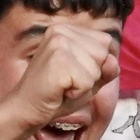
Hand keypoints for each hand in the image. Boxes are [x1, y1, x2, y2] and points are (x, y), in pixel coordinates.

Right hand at [5, 17, 120, 134]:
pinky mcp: (58, 59)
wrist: (27, 109)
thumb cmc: (58, 95)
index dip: (99, 64)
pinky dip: (78, 93)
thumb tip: (112, 60)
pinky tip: (60, 91)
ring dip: (85, 85)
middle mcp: (61, 30)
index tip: (75, 73)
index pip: (106, 42)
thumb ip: (107, 69)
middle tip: (68, 82)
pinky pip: (87, 82)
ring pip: (97, 68)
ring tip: (64, 86)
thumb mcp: (90, 79)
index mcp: (68, 30)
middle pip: (103, 53)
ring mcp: (58, 42)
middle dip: (92, 75)